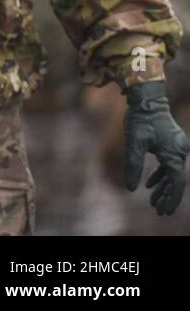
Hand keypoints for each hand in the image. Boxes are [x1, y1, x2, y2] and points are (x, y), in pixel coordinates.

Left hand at [123, 81, 188, 215]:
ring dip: (163, 187)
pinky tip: (150, 184)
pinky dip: (161, 174)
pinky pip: (169, 164)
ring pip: (172, 173)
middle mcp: (179, 151)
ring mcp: (176, 147)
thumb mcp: (133, 143)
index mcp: (174, 154)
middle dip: (167, 196)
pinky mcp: (170, 143)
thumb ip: (133, 165)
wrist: (147, 99)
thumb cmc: (140, 119)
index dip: (171, 199)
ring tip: (152, 201)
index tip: (164, 211)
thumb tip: (131, 189)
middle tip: (157, 211)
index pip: (176, 183)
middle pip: (175, 180)